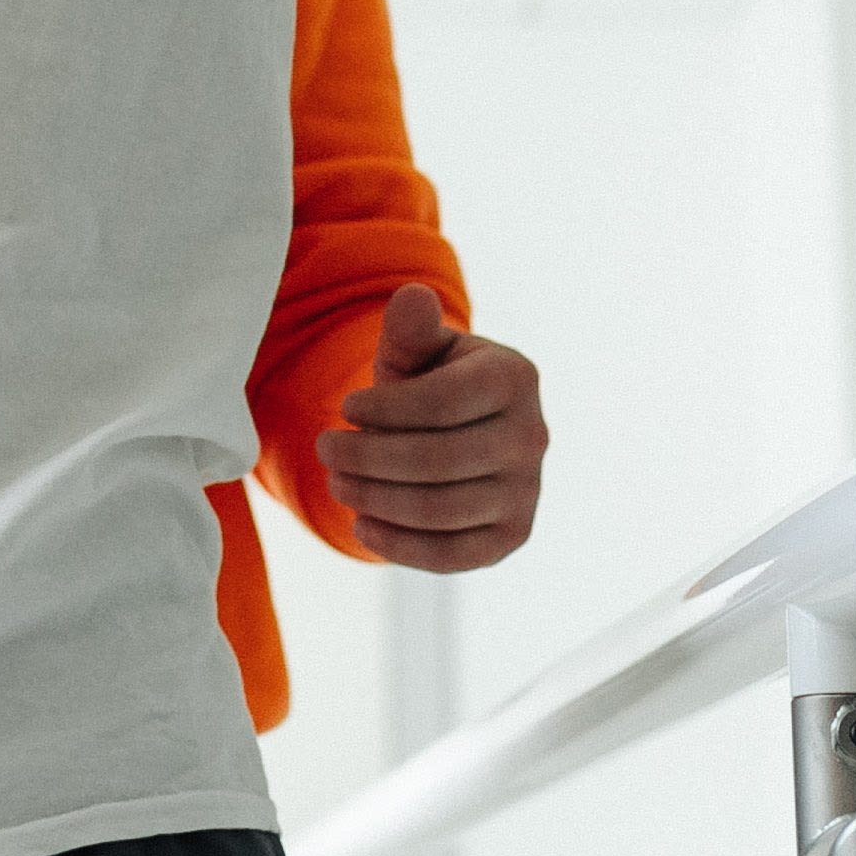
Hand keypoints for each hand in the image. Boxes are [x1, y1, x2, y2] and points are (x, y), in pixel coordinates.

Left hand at [311, 286, 548, 574]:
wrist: (461, 431)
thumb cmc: (429, 383)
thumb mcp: (417, 350)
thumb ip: (410, 328)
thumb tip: (412, 298)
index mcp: (514, 378)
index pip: (443, 402)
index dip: (385, 410)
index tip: (344, 408)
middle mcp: (532, 437)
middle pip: (437, 460)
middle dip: (368, 458)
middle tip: (324, 449)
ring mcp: (527, 493)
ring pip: (440, 510)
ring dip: (375, 499)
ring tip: (336, 483)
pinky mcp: (512, 537)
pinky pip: (454, 556)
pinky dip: (401, 546)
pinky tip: (361, 526)